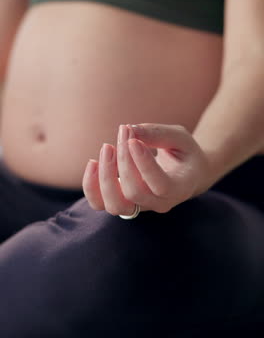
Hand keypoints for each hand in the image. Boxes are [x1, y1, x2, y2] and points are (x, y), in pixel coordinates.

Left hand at [82, 123, 209, 215]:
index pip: (160, 185)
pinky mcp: (122, 203)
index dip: (143, 164)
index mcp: (180, 188)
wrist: (186, 174)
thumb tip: (130, 130)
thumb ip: (158, 133)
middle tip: (125, 132)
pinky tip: (93, 162)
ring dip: (105, 176)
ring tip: (107, 147)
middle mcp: (159, 203)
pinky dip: (91, 186)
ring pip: (115, 205)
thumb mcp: (180, 137)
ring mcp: (139, 206)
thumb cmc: (185, 153)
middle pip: (134, 193)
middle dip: (124, 160)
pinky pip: (99, 203)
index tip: (133, 140)